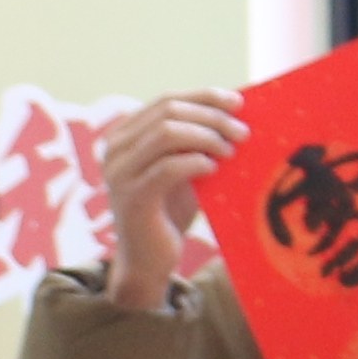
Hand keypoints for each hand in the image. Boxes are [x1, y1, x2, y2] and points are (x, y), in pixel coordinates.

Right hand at [98, 94, 246, 312]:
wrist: (149, 262)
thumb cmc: (169, 213)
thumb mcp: (182, 170)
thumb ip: (193, 143)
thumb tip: (234, 114)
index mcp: (125, 136)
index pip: (165, 100)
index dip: (203, 96)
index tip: (238, 102)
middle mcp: (115, 149)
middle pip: (167, 111)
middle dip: (210, 116)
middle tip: (242, 131)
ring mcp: (119, 172)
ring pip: (165, 133)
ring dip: (206, 136)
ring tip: (231, 150)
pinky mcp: (132, 197)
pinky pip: (167, 168)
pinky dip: (195, 162)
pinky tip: (214, 169)